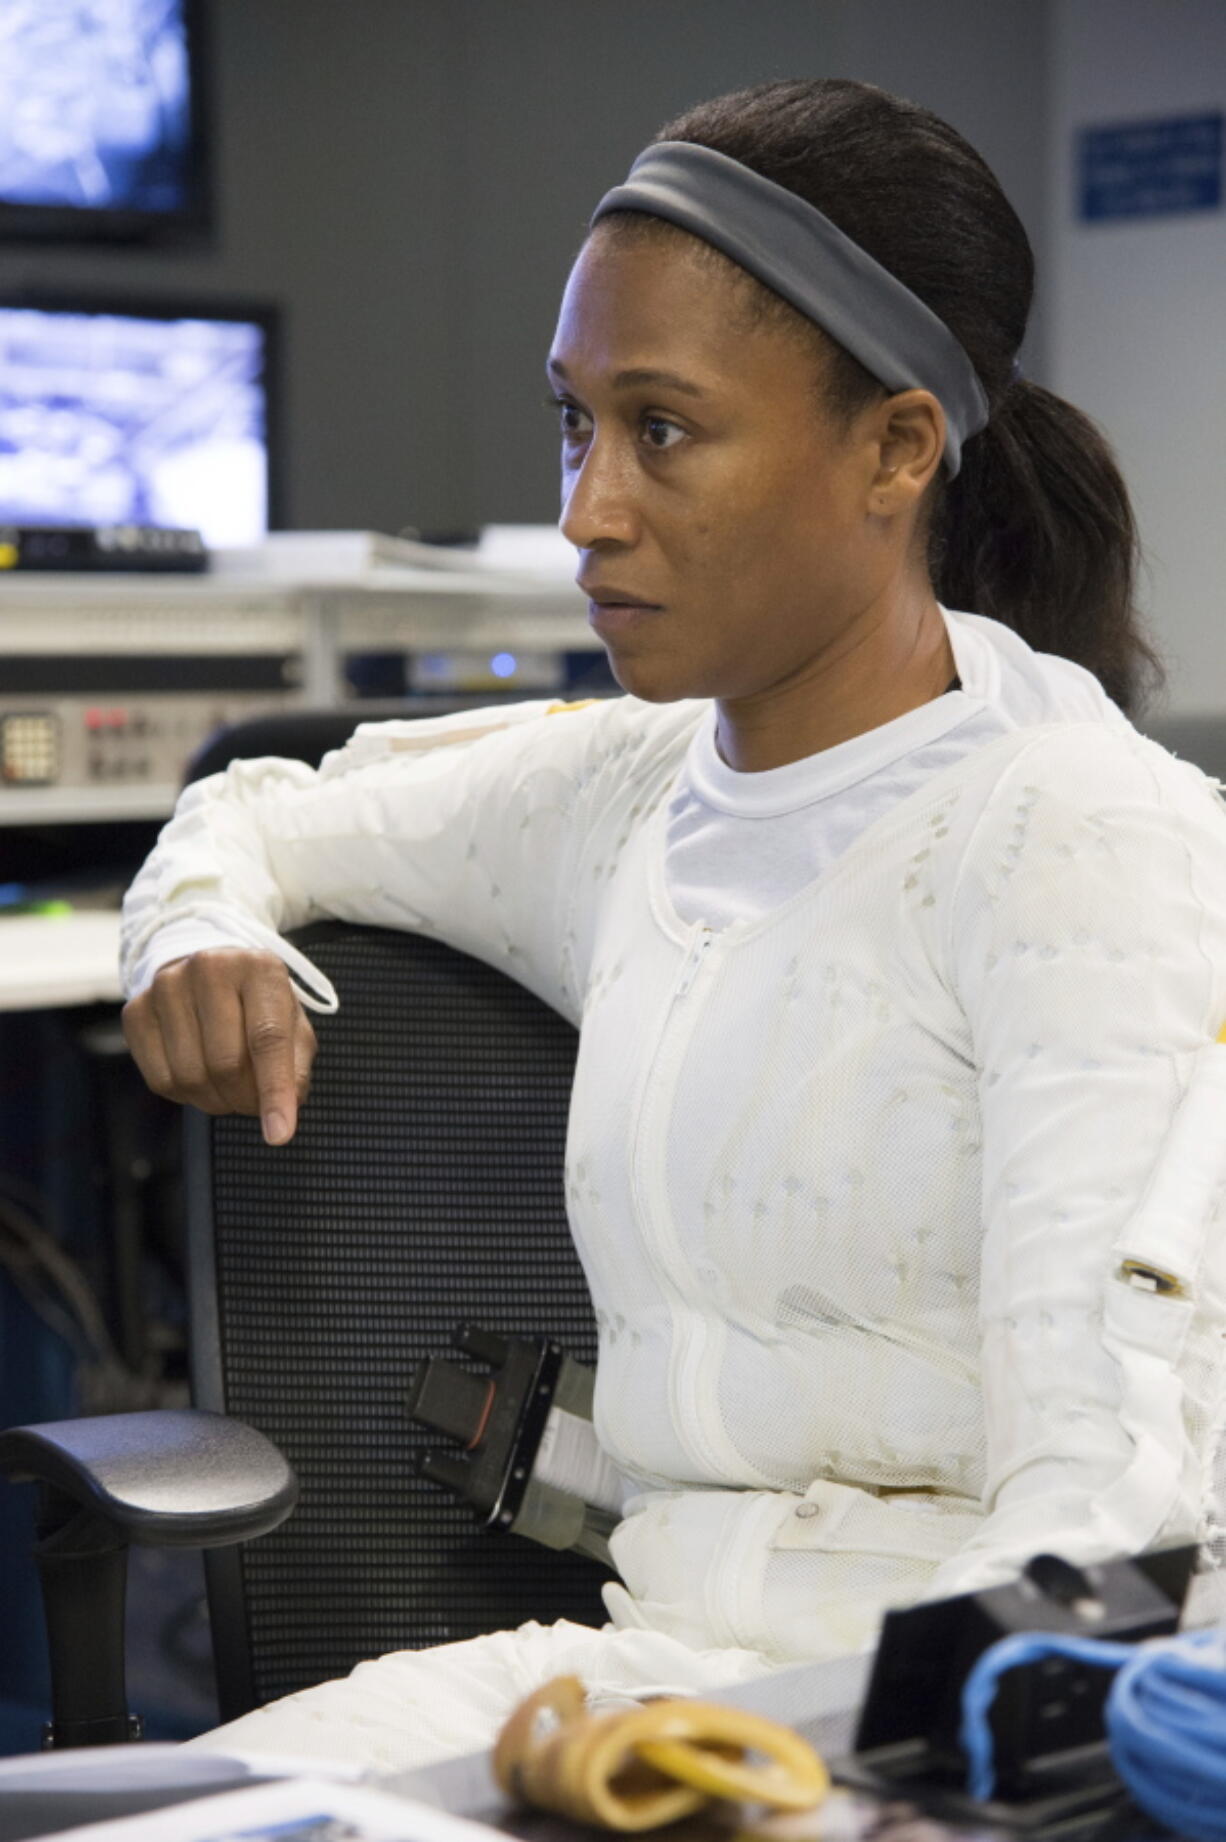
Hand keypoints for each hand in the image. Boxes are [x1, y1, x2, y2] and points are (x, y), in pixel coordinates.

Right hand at [121, 949, 316, 1144]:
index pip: (267, 1038)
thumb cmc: (256, 1003)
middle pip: (226, 1064)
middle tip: (254, 1103)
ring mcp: (166, 987)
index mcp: (259, 968)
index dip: (274, 1091)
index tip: (280, 1134)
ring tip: (229, 1087)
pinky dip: (186, 1096)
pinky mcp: (136, 1011)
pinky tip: (201, 1078)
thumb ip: (295, 1064)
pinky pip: (161, 1081)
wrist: (207, 973)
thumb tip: (284, 1110)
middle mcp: (209, 969)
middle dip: (245, 1100)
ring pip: (191, 1077)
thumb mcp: (291, 1022)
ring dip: (217, 1101)